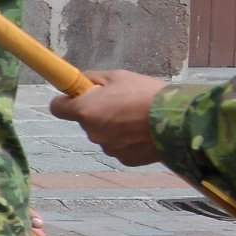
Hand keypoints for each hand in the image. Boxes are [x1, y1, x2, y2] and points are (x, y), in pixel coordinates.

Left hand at [50, 71, 167, 165]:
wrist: (178, 122)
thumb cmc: (146, 94)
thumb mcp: (118, 76)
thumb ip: (93, 79)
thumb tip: (81, 82)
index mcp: (85, 110)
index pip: (57, 108)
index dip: (66, 101)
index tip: (77, 96)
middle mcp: (92, 132)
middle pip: (85, 120)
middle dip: (97, 112)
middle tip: (121, 103)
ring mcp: (108, 148)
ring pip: (103, 134)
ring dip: (114, 126)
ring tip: (137, 117)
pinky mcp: (125, 159)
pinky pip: (120, 147)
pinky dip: (128, 140)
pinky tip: (144, 131)